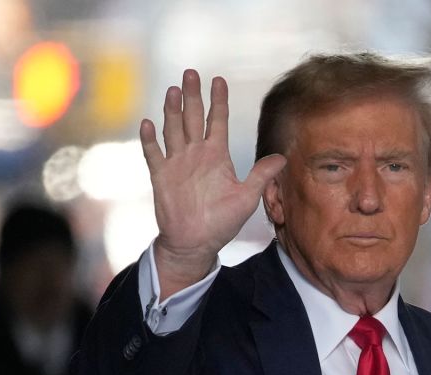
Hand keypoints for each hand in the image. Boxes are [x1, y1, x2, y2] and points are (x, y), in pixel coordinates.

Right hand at [140, 70, 285, 298]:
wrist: (195, 243)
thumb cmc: (221, 223)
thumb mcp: (246, 198)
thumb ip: (260, 176)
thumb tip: (283, 158)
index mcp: (216, 155)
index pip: (217, 120)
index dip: (218, 100)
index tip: (218, 80)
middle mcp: (196, 154)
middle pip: (193, 117)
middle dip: (192, 96)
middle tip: (191, 73)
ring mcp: (177, 163)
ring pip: (173, 129)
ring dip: (172, 111)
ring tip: (173, 91)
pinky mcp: (161, 176)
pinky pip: (154, 154)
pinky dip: (150, 140)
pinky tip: (148, 123)